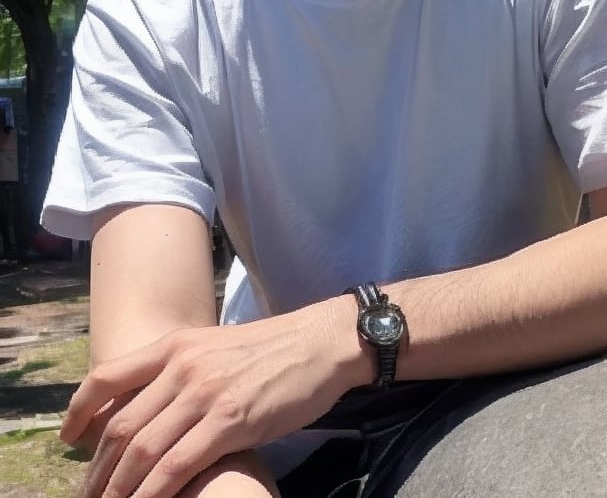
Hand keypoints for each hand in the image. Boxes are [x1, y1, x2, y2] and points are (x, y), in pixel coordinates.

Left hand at [61, 297, 365, 497]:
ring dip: (119, 490)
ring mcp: (205, 393)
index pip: (107, 376)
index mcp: (176, 344)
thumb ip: (181, 369)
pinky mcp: (230, 421)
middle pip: (120, 426)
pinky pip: (176, 466)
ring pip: (142, 450)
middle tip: (90, 497)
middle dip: (98, 472)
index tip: (66, 438)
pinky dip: (154, 494)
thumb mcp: (216, 346)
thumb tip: (152, 404)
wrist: (321, 343)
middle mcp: (182, 366)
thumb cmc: (274, 349)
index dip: (78, 410)